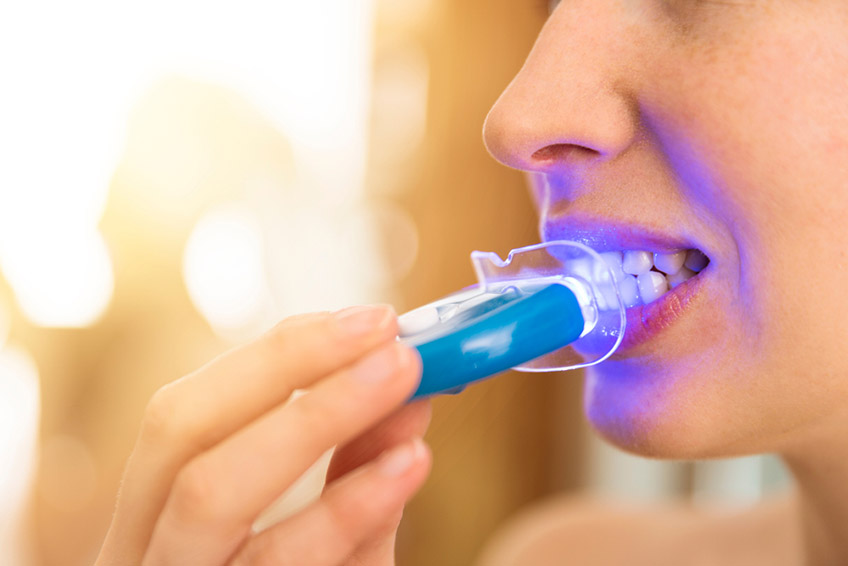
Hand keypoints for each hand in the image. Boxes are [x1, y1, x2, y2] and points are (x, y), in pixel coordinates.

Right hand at [95, 305, 431, 565]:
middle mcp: (146, 559)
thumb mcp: (317, 533)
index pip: (186, 412)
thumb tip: (405, 385)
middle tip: (395, 347)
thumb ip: (349, 464)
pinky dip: (344, 515)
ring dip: (319, 431)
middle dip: (294, 381)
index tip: (370, 319)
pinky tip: (406, 471)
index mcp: (155, 517)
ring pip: (212, 503)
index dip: (276, 356)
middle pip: (185, 443)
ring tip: (412, 394)